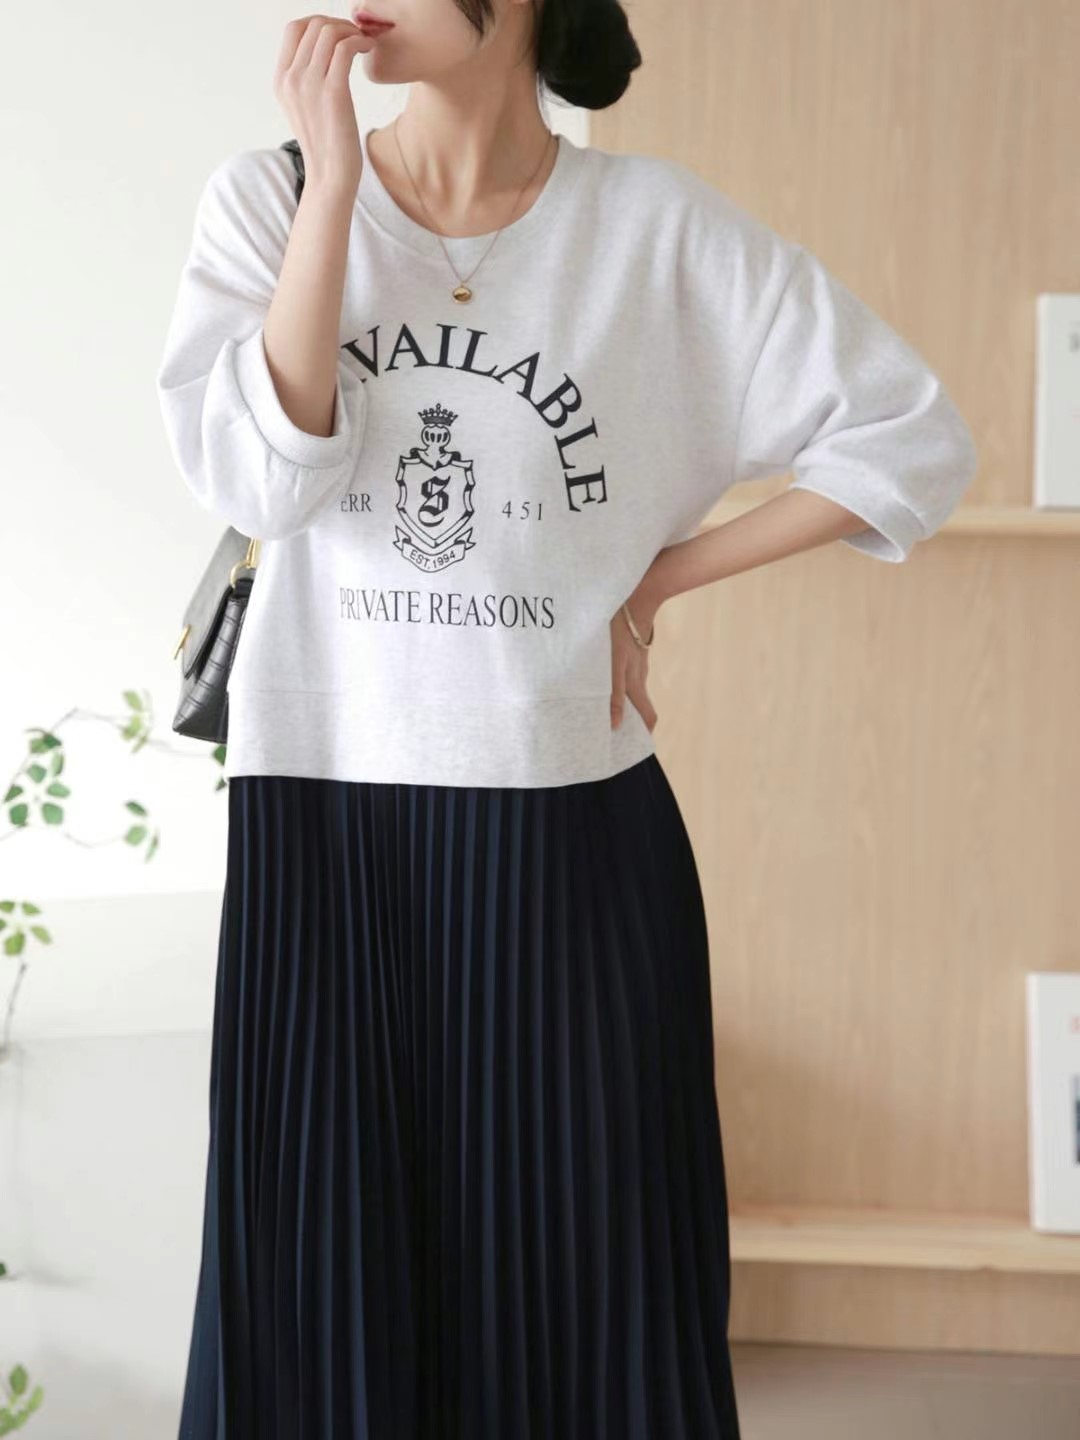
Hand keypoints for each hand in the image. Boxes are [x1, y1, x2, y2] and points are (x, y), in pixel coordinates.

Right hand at [273, 16, 375, 196]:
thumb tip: (321, 51)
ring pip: (328, 32)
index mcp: (281, 80)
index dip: (319, 22)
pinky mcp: (332, 92)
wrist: (331, 176)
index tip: (339, 34)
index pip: (293, 29)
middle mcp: (290, 79)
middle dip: (338, 23)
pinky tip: (369, 49)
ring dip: (351, 30)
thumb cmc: (326, 143)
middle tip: (356, 36)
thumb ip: (306, 78)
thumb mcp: (305, 106)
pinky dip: (360, 41)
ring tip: (364, 43)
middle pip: (312, 25)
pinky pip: (345, 48)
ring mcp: (309, 85)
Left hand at [610, 587, 660, 731]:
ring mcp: (636, 664)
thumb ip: (614, 695)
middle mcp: (638, 677)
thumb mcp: (614, 666)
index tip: (635, 746)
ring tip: (601, 709)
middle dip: (629, 721)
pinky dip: (618, 685)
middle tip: (613, 731)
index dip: (644, 733)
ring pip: (631, 690)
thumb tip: (615, 725)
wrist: (635, 602)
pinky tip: (601, 680)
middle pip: (638, 706)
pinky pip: (626, 675)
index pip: (648, 716)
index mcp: (636, 684)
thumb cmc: (620, 634)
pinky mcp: (631, 653)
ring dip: (622, 702)